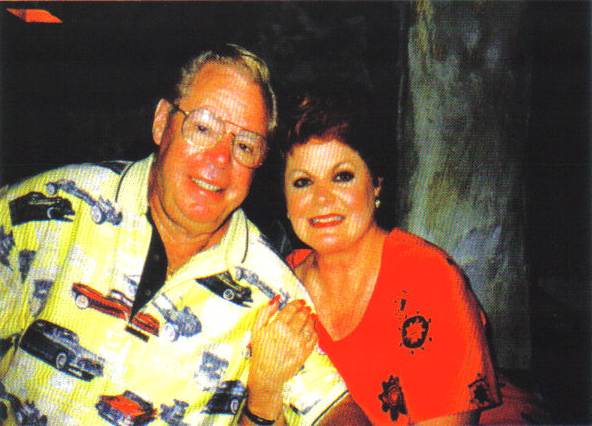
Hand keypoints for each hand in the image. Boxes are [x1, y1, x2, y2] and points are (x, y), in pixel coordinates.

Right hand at [246, 297, 317, 419]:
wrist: (266, 375)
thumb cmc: (261, 351)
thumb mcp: (257, 330)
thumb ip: (265, 312)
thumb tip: (276, 298)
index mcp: (277, 326)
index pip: (291, 309)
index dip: (297, 303)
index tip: (300, 301)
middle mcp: (289, 334)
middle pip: (302, 315)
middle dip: (305, 309)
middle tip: (306, 306)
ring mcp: (299, 344)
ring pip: (310, 325)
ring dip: (311, 318)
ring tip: (310, 315)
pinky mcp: (305, 353)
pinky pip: (314, 337)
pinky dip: (314, 330)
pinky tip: (312, 327)